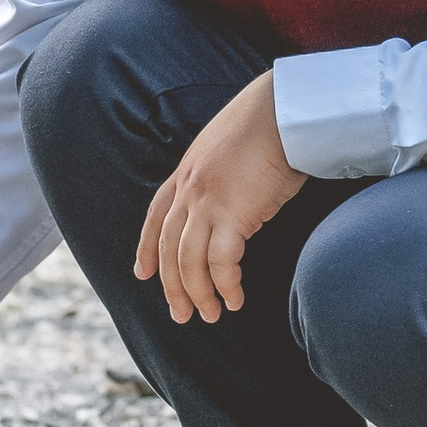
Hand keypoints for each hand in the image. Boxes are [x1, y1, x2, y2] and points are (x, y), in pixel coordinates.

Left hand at [136, 70, 306, 324]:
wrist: (284, 111)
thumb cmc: (269, 125)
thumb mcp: (229, 148)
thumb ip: (219, 175)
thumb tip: (230, 197)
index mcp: (186, 171)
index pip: (156, 216)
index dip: (147, 248)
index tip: (142, 273)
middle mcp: (189, 189)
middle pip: (169, 247)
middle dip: (172, 286)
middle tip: (180, 315)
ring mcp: (207, 201)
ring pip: (189, 261)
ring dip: (198, 294)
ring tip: (211, 315)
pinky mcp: (232, 214)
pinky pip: (221, 262)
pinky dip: (226, 286)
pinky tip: (236, 300)